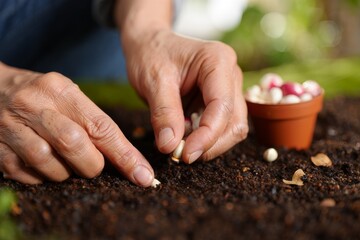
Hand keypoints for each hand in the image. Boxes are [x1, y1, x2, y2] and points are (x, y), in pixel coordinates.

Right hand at [0, 63, 153, 185]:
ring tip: (66, 165)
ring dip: (64, 173)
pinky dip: (41, 177)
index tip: (143, 175)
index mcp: (61, 90)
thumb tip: (124, 158)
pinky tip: (45, 167)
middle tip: (93, 166)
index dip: (125, 155)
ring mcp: (11, 126)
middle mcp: (35, 105)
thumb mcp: (68, 96)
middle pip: (74, 145)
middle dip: (91, 165)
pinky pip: (24, 173)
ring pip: (48, 163)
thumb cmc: (42, 96)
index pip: (101, 127)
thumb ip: (92, 122)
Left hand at [122, 30, 248, 162]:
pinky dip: (204, 138)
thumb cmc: (151, 54)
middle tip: (181, 154)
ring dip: (208, 143)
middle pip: (234, 121)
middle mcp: (230, 75)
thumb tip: (171, 147)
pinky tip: (184, 136)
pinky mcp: (220, 101)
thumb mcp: (152, 80)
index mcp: (218, 61)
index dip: (207, 136)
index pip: (222, 106)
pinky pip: (220, 127)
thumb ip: (164, 113)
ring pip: (232, 128)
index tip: (185, 154)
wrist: (150, 44)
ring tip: (180, 144)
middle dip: (210, 143)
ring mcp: (228, 88)